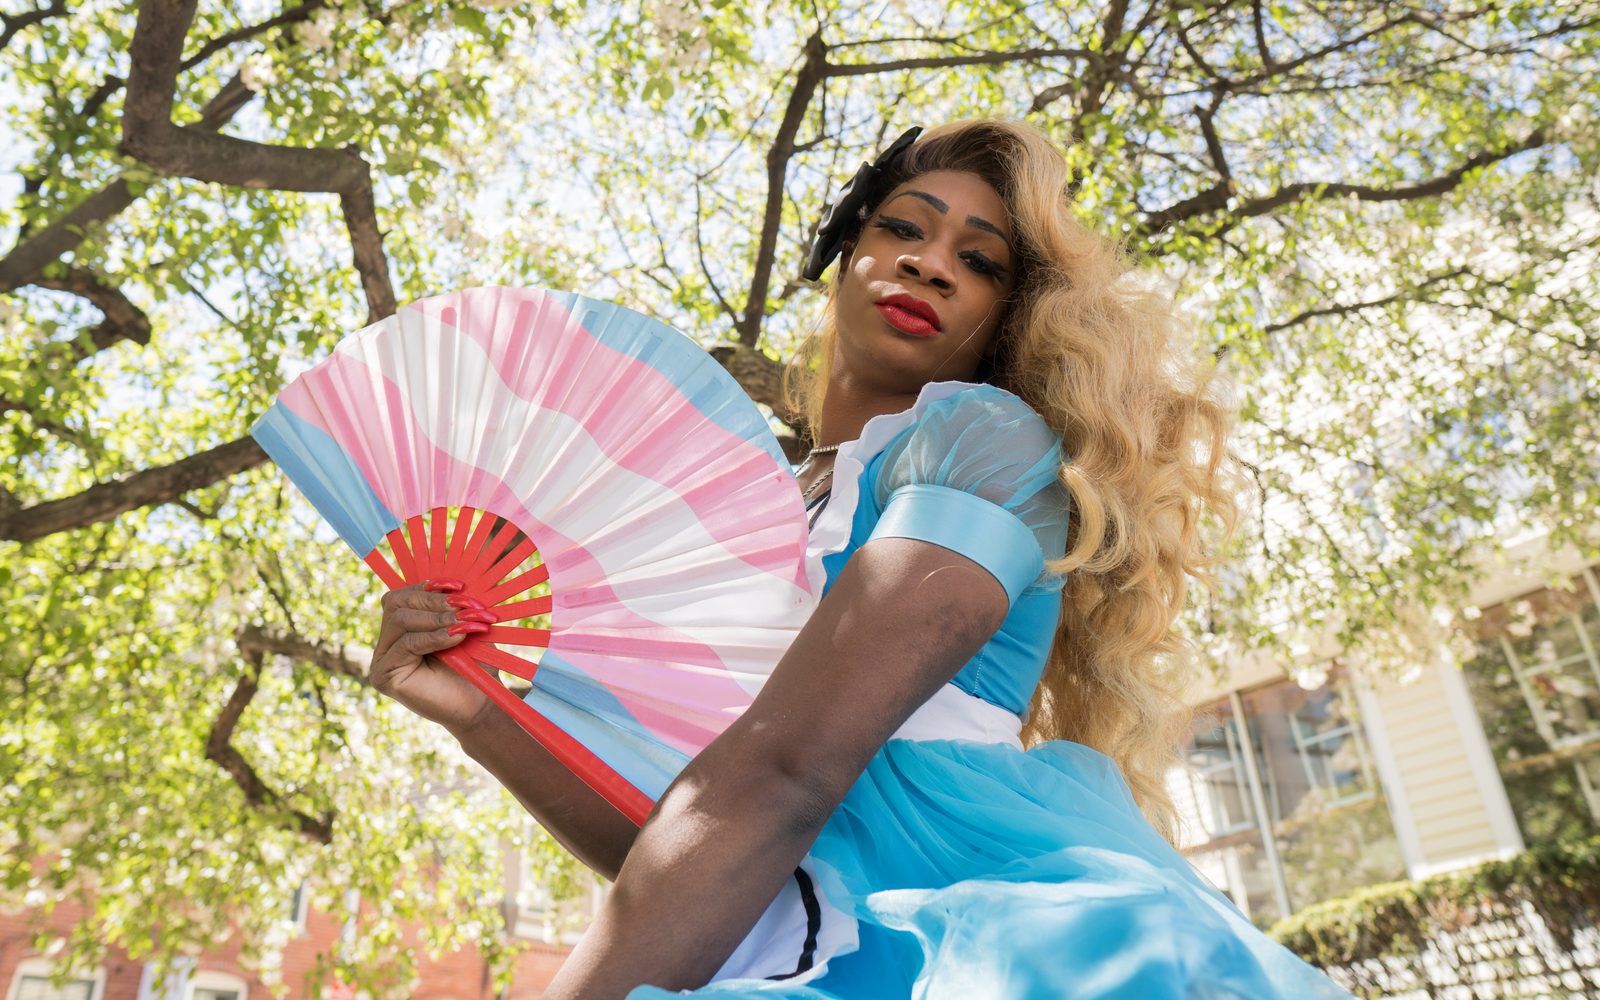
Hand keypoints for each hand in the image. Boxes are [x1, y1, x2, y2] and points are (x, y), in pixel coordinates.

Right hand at [369, 580, 493, 731]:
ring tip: (465, 625)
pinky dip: (434, 637)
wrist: (479, 705)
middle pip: (396, 602)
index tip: (460, 587)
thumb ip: (452, 603)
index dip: (428, 587)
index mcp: (400, 628)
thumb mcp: (464, 625)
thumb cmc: (475, 664)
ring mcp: (381, 660)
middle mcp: (386, 642)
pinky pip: (406, 644)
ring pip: (400, 619)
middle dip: (434, 601)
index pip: (402, 595)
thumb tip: (452, 579)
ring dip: (437, 618)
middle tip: (466, 608)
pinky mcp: (383, 676)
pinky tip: (456, 638)